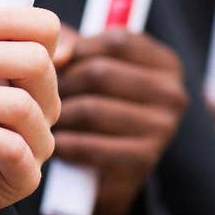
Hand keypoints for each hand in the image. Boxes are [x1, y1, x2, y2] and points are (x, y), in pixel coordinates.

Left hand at [54, 29, 187, 214]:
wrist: (111, 173)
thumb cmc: (101, 107)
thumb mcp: (96, 68)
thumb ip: (77, 47)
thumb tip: (59, 52)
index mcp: (166, 64)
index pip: (117, 41)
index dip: (78, 49)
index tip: (55, 62)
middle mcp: (173, 94)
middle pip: (100, 73)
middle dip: (63, 83)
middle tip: (41, 95)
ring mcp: (163, 128)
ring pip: (91, 109)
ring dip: (60, 116)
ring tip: (46, 119)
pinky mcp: (145, 160)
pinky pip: (90, 146)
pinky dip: (66, 144)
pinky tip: (58, 144)